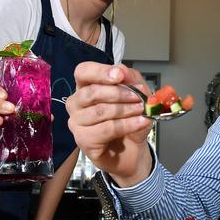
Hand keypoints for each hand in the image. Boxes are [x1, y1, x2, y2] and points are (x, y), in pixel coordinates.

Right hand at [66, 62, 153, 185]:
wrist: (133, 149)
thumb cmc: (130, 119)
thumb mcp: (138, 95)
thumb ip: (131, 79)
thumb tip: (122, 69)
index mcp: (86, 86)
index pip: (83, 72)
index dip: (100, 72)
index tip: (119, 75)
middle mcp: (76, 103)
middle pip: (91, 92)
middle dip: (119, 93)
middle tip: (138, 97)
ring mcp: (77, 123)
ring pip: (100, 111)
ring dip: (125, 109)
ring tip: (142, 110)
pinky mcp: (83, 140)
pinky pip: (106, 129)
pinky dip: (127, 124)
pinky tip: (141, 122)